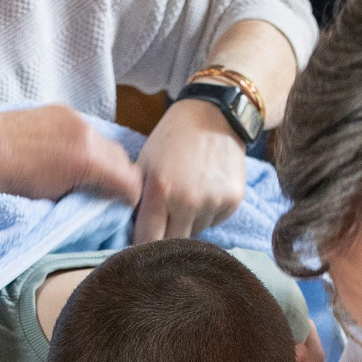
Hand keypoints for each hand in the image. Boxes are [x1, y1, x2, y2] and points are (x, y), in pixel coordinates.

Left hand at [0, 105, 141, 203]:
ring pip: (106, 144)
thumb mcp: (53, 200)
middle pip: (123, 160)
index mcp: (88, 160)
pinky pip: (88, 131)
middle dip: (120, 179)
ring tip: (87, 177)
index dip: (129, 200)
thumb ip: (87, 197)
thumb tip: (104, 200)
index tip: (119, 210)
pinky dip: (87, 146)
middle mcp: (87, 134)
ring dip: (104, 161)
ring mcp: (75, 119)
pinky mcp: (62, 111)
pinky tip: (71, 157)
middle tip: (105, 195)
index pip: (131, 181)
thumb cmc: (6, 182)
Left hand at [135, 95, 247, 240]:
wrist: (213, 115)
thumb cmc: (171, 139)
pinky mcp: (233, 201)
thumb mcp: (144, 164)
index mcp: (160, 191)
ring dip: (188, 224)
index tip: (141, 243)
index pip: (147, 241)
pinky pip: (214, 222)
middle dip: (165, 238)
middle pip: (173, 244)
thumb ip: (135, 199)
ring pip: (195, 233)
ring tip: (188, 197)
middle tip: (163, 222)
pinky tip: (205, 191)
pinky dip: (207, 214)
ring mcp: (213, 202)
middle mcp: (188, 201)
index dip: (142, 245)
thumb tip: (128, 232)